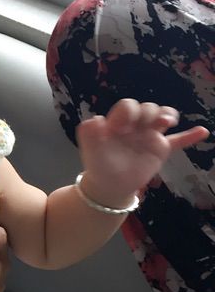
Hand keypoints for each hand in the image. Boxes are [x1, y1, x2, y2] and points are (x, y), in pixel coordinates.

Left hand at [77, 99, 208, 205]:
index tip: (120, 129)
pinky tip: (202, 131)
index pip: (128, 106)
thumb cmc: (99, 162)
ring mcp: (149, 136)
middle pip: (148, 108)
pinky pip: (178, 141)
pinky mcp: (161, 150)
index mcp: (119, 122)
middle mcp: (136, 125)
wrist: (109, 185)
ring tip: (166, 122)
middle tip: (136, 129)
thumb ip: (88, 132)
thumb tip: (96, 119)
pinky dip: (189, 137)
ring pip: (162, 118)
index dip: (127, 113)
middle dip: (146, 113)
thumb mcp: (89, 147)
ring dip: (167, 115)